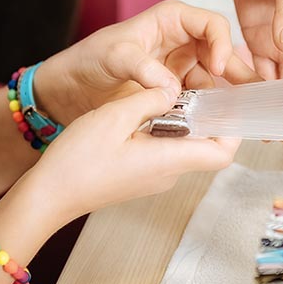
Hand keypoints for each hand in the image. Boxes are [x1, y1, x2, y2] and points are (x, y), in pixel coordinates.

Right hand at [27, 86, 239, 226]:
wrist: (49, 195)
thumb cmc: (77, 161)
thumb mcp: (113, 117)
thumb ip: (148, 99)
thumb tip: (171, 90)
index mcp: (167, 160)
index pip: (222, 152)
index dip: (233, 128)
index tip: (228, 102)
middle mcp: (167, 174)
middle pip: (204, 146)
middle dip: (203, 116)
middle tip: (191, 87)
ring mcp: (153, 178)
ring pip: (181, 146)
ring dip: (178, 122)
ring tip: (159, 97)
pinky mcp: (139, 177)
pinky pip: (162, 152)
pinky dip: (160, 131)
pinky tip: (138, 116)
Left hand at [35, 0, 258, 124]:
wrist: (70, 88)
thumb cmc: (89, 58)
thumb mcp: (115, 56)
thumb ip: (144, 69)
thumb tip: (173, 90)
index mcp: (171, 20)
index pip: (211, 25)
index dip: (221, 44)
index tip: (217, 68)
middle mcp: (181, 42)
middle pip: (220, 54)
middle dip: (238, 74)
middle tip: (256, 97)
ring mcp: (179, 68)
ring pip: (213, 80)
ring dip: (224, 98)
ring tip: (237, 117)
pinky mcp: (173, 92)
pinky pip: (198, 99)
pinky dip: (206, 111)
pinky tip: (213, 125)